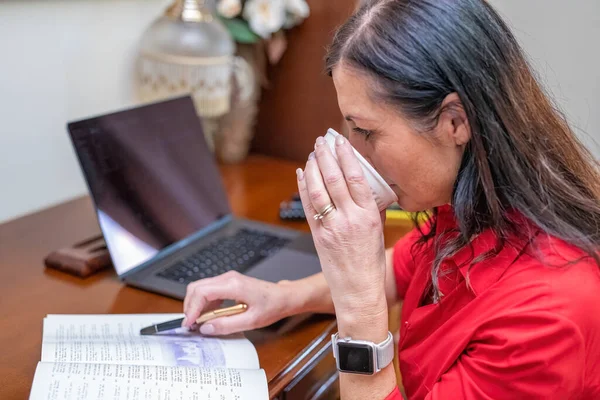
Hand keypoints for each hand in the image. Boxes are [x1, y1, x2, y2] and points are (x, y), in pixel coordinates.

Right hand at [182, 271, 289, 334]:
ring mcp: (227, 278)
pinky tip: (208, 315)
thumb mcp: (250, 321)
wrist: (282, 297)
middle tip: (191, 325)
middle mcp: (227, 278)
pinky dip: (203, 303)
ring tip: (199, 322)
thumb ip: (226, 325)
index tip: (189, 323)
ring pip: (200, 288)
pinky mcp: (227, 282)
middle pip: (196, 287)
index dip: (192, 308)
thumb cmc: (271, 306)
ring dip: (195, 305)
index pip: (202, 292)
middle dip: (190, 306)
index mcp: (233, 285)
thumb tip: (206, 328)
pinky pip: (208, 290)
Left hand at [297, 135, 387, 334]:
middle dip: (326, 156)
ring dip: (313, 168)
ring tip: (312, 153)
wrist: (358, 290)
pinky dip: (303, 188)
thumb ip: (371, 208)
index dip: (346, 156)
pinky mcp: (317, 235)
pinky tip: (302, 174)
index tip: (341, 142)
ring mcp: (331, 227)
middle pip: (334, 179)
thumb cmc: (370, 263)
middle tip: (322, 141)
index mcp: (368, 216)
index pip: (356, 177)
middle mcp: (349, 219)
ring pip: (318, 190)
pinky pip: (308, 206)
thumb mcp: (379, 231)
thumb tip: (364, 187)